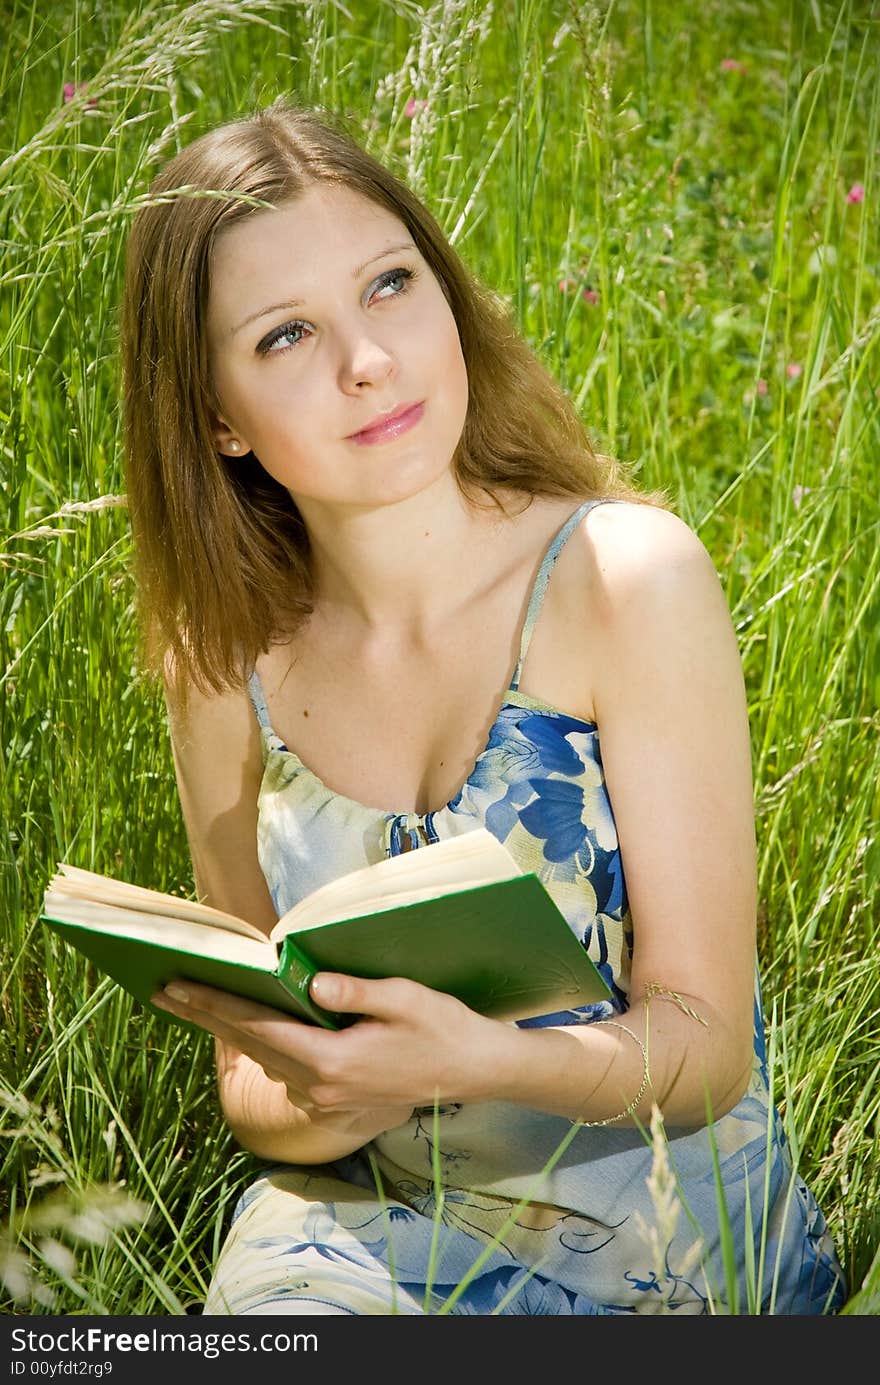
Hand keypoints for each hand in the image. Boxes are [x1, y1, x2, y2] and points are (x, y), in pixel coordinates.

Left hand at [151, 971, 514, 1121]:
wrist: (475, 1071)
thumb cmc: (442, 1026)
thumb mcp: (402, 998)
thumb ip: (351, 990)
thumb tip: (306, 981)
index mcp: (332, 1060)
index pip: (257, 1027)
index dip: (213, 1004)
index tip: (178, 986)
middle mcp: (321, 1088)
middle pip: (250, 1046)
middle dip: (206, 1016)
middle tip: (164, 990)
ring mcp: (328, 1102)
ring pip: (267, 1063)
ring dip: (231, 1034)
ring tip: (199, 1004)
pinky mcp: (337, 1106)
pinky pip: (289, 1076)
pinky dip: (266, 1052)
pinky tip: (252, 1033)